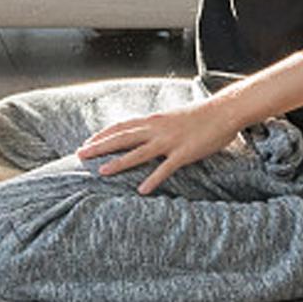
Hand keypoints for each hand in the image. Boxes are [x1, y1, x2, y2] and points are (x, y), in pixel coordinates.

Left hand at [75, 100, 241, 194]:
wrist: (222, 111)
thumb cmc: (200, 116)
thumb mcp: (172, 117)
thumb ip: (158, 125)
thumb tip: (146, 130)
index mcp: (152, 120)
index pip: (121, 126)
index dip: (103, 134)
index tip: (88, 141)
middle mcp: (156, 128)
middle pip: (121, 137)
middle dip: (99, 146)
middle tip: (80, 154)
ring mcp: (169, 141)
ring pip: (137, 153)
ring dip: (118, 162)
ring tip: (101, 171)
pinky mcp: (184, 153)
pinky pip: (165, 168)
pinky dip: (152, 179)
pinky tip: (142, 190)